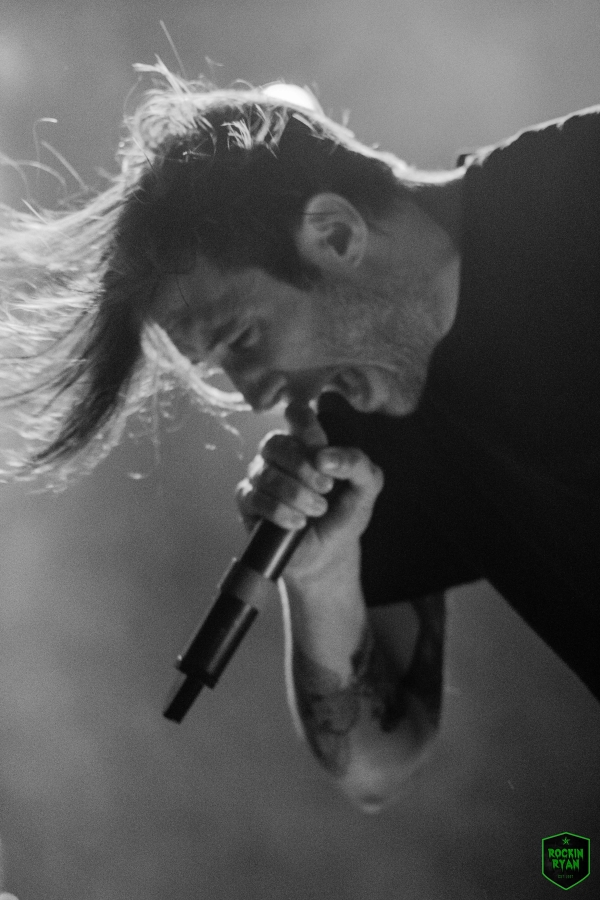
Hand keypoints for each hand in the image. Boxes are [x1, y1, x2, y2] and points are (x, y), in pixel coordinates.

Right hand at [236, 401, 383, 580]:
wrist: (329, 553)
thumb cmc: (345, 512)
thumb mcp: (367, 486)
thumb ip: (357, 463)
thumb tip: (324, 457)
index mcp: (306, 441)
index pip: (296, 414)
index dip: (308, 430)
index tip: (323, 455)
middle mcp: (278, 454)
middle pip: (275, 443)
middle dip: (303, 468)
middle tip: (326, 488)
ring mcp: (260, 476)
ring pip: (264, 473)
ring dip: (295, 494)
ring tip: (316, 510)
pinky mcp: (248, 502)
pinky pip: (253, 498)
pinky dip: (278, 511)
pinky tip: (297, 523)